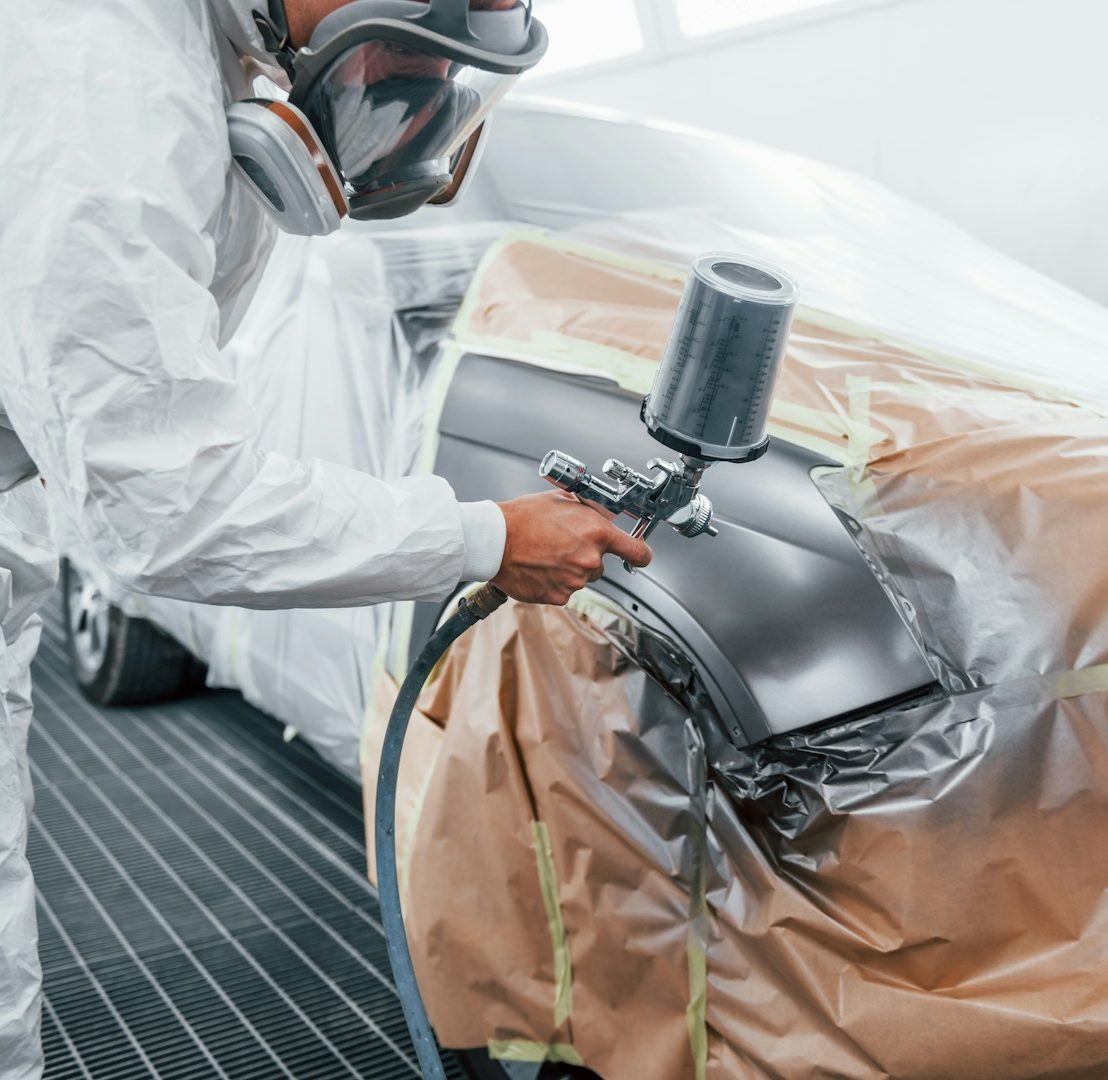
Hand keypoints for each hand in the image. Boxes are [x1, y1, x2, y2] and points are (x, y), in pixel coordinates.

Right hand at [491, 491, 652, 605]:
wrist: (495, 540)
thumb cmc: (522, 518)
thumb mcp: (562, 500)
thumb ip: (589, 511)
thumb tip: (602, 516)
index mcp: (597, 533)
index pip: (637, 551)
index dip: (641, 555)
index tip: (640, 556)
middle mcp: (590, 559)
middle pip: (600, 565)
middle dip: (586, 556)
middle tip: (561, 545)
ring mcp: (575, 581)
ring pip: (581, 578)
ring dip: (568, 569)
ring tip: (545, 554)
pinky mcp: (558, 596)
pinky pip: (563, 590)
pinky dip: (553, 582)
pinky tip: (538, 568)